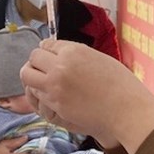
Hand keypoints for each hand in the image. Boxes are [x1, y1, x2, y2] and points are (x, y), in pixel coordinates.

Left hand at [21, 40, 147, 144]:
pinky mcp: (55, 104)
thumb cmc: (121, 85)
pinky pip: (36, 94)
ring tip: (43, 82)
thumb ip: (78, 55)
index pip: (47, 44)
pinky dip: (39, 93)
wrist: (126, 110)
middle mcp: (61, 65)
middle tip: (44, 69)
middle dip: (37, 62)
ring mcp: (55, 86)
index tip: (48, 55)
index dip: (47, 50)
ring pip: (27, 75)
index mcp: (74, 51)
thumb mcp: (99, 59)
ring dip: (33, 77)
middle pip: (33, 57)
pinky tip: (50, 95)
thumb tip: (62, 53)